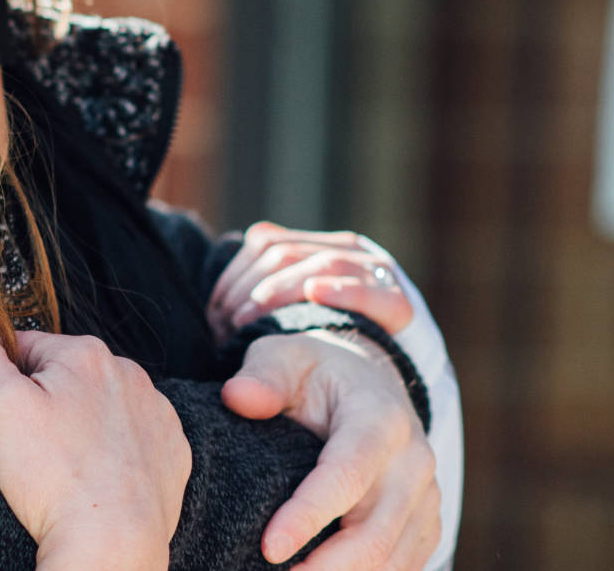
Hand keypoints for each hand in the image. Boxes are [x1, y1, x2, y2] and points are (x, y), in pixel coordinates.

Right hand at [0, 321, 187, 570]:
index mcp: (86, 353)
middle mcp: (130, 375)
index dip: (4, 383)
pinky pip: (134, 439)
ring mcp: (157, 414)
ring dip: (82, 425)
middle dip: (45, 403)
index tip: (5, 420)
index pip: (26, 349)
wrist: (110, 543)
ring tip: (65, 466)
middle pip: (65, 377)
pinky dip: (115, 452)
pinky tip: (98, 476)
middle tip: (32, 448)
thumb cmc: (54, 476)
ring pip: (101, 406)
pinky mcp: (172, 451)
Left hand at [208, 222, 413, 339]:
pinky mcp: (399, 303)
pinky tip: (315, 293)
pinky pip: (372, 291)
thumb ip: (262, 295)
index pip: (265, 241)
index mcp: (317, 244)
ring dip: (283, 290)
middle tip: (229, 325)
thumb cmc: (332, 339)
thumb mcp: (293, 311)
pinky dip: (342, 289)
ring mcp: (375, 271)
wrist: (396, 371)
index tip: (215, 313)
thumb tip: (214, 299)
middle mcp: (347, 249)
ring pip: (322, 263)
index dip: (234, 275)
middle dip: (252, 288)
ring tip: (254, 320)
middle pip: (287, 253)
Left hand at [223, 330, 440, 568]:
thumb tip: (239, 398)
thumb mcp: (286, 355)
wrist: (369, 380)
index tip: (270, 548)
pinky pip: (404, 565)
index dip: (308, 516)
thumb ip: (263, 375)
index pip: (346, 476)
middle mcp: (414, 462)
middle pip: (375, 533)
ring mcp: (425, 498)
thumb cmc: (317, 372)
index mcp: (381, 419)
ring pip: (394, 559)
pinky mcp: (424, 523)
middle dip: (326, 568)